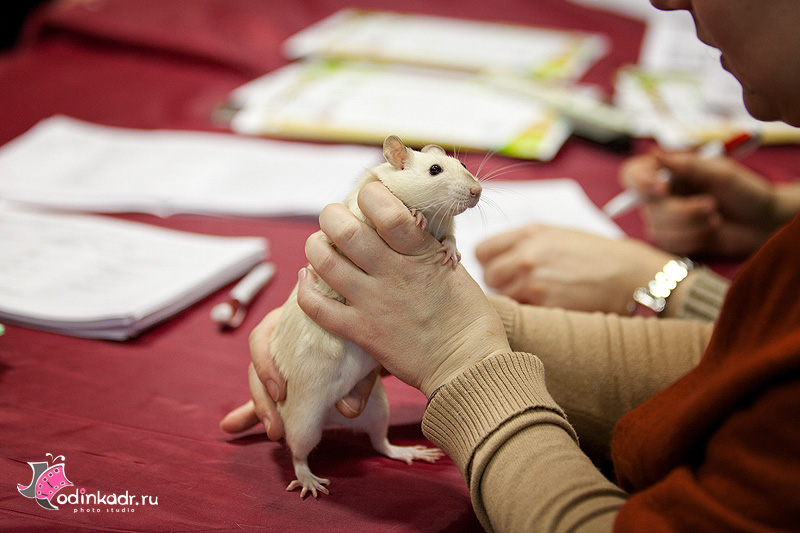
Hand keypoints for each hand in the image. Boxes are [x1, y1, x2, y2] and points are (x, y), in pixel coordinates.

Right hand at [219, 308, 380, 437]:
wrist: (368, 338)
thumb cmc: (362, 339)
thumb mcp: (364, 354)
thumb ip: (360, 380)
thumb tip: (349, 411)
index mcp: (290, 321)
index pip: (262, 337)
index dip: (265, 364)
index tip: (280, 391)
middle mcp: (278, 339)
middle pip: (255, 366)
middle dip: (261, 400)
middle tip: (276, 429)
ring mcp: (278, 360)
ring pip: (257, 383)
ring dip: (259, 410)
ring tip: (274, 433)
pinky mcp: (281, 380)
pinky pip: (262, 396)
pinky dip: (250, 413)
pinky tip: (231, 427)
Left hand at [296, 181, 510, 396]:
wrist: (468, 365)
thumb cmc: (469, 315)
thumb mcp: (453, 266)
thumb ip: (424, 244)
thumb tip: (404, 220)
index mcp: (420, 253)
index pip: (385, 209)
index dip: (369, 194)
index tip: (368, 195)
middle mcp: (392, 273)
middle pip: (344, 230)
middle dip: (331, 215)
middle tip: (335, 218)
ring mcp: (373, 302)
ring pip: (323, 262)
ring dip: (315, 247)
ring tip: (320, 245)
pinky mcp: (361, 331)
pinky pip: (317, 308)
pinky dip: (305, 289)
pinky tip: (308, 279)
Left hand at [475, 224, 673, 314]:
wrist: (629, 273)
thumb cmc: (595, 255)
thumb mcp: (557, 235)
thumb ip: (524, 243)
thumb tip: (498, 258)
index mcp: (529, 233)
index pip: (482, 250)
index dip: (488, 262)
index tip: (499, 268)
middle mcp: (527, 255)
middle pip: (489, 276)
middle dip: (500, 283)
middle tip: (520, 286)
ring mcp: (534, 280)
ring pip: (503, 296)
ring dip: (516, 299)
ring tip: (539, 296)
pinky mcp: (545, 304)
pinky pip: (523, 312)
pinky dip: (531, 312)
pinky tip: (549, 306)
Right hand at [620, 149, 779, 257]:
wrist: (763, 222)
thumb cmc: (745, 192)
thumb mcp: (720, 172)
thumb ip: (686, 165)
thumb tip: (654, 153)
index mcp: (668, 172)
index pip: (632, 174)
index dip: (641, 182)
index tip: (662, 187)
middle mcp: (661, 195)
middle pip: (648, 206)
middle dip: (682, 210)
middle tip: (712, 206)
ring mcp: (664, 219)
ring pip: (657, 228)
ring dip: (692, 226)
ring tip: (716, 219)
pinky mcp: (673, 240)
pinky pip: (668, 244)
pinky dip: (693, 239)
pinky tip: (710, 232)